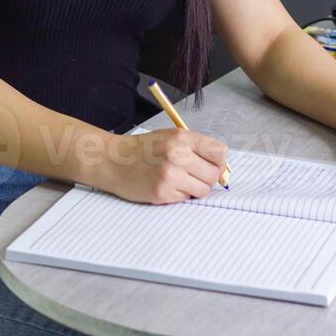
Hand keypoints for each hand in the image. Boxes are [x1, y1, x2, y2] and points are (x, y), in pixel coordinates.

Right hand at [99, 128, 228, 204]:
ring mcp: (169, 175)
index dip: (219, 160)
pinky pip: (186, 198)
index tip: (213, 164)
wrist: (113, 160)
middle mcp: (177, 154)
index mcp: (181, 137)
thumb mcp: (170, 136)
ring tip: (179, 179)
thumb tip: (222, 167)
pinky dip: (180, 194)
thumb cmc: (143, 149)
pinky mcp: (162, 193)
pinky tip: (166, 185)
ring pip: (203, 190)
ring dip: (195, 188)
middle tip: (193, 174)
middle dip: (208, 177)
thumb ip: (196, 147)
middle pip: (214, 173)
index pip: (219, 151)